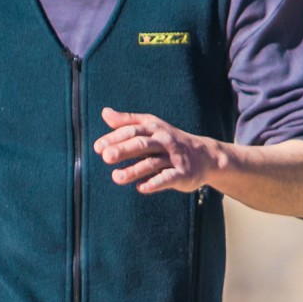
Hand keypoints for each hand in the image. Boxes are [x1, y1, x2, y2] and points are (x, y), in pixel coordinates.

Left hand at [94, 108, 228, 193]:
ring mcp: (174, 158)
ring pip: (153, 163)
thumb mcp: (151, 126)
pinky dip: (155, 183)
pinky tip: (141, 188)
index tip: (98, 147)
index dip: (115, 138)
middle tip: (106, 157)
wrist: (204, 156)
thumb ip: (127, 121)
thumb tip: (105, 113)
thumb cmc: (169, 141)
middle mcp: (164, 141)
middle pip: (142, 144)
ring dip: (134, 170)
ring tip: (116, 177)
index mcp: (154, 128)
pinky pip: (168, 178)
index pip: (133, 131)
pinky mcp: (182, 174)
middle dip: (124, 150)